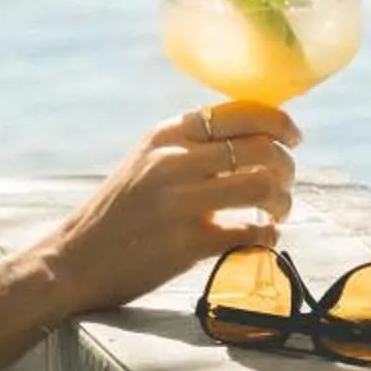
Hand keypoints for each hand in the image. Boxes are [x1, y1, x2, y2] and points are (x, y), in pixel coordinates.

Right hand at [48, 103, 299, 316]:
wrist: (76, 259)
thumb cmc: (119, 211)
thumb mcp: (146, 160)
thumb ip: (190, 145)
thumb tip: (255, 135)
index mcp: (166, 134)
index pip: (242, 111)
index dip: (280, 122)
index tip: (294, 138)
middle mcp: (174, 160)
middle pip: (262, 148)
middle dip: (287, 168)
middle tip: (284, 186)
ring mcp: (181, 201)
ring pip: (264, 186)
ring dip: (282, 202)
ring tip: (276, 213)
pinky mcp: (188, 242)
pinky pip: (251, 232)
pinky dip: (267, 236)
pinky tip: (261, 239)